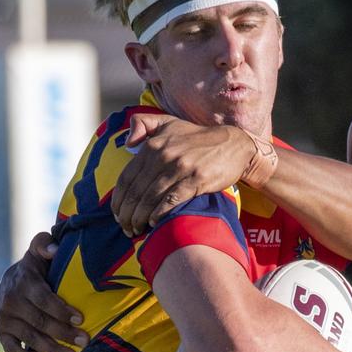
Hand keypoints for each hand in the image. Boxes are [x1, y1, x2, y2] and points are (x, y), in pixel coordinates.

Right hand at [0, 232, 87, 351]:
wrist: (10, 281)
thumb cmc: (36, 267)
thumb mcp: (39, 251)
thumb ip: (45, 244)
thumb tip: (53, 250)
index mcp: (23, 281)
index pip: (44, 299)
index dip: (61, 310)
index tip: (81, 319)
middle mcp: (10, 301)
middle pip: (39, 321)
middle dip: (63, 333)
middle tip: (84, 341)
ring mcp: (4, 318)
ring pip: (29, 338)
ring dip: (51, 350)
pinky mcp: (1, 332)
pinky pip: (11, 350)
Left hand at [112, 114, 255, 236]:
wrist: (234, 145)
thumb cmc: (198, 137)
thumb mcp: (169, 122)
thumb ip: (143, 123)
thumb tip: (127, 142)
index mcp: (154, 145)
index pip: (127, 177)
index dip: (119, 199)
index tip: (117, 213)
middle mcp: (164, 155)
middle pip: (137, 191)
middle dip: (127, 213)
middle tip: (125, 227)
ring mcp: (181, 167)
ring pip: (151, 198)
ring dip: (140, 218)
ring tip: (136, 229)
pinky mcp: (197, 179)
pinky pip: (171, 200)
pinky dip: (159, 214)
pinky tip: (154, 223)